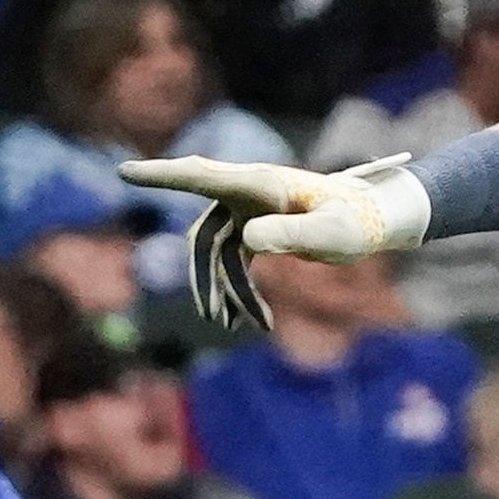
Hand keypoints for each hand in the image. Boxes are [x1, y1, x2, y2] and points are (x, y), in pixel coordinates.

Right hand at [121, 152, 415, 330]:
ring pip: (217, 254)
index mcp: (261, 183)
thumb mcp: (331, 234)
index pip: (201, 177)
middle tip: (216, 318)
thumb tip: (249, 238)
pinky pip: (231, 259)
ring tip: (236, 326)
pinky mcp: (253, 225)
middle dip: (208, 280)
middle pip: (205, 235)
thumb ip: (293, 234)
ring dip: (224, 291)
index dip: (161, 177)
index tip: (123, 172)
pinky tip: (242, 319)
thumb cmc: (357, 222)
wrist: (375, 218)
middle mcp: (247, 191)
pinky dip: (234, 288)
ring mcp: (247, 208)